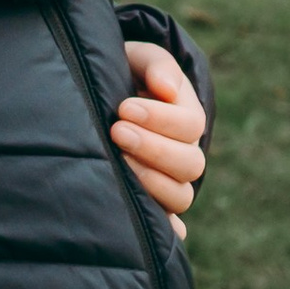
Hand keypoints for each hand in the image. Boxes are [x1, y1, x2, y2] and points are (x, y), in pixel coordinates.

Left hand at [115, 41, 207, 236]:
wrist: (98, 96)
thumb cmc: (123, 73)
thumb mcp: (138, 58)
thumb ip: (155, 65)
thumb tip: (166, 89)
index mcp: (186, 117)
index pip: (191, 126)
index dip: (161, 119)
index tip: (124, 107)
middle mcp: (183, 153)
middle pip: (190, 164)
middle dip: (153, 148)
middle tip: (117, 131)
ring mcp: (168, 181)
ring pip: (180, 196)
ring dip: (152, 181)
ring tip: (119, 160)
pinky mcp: (151, 203)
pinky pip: (166, 224)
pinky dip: (166, 230)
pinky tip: (148, 227)